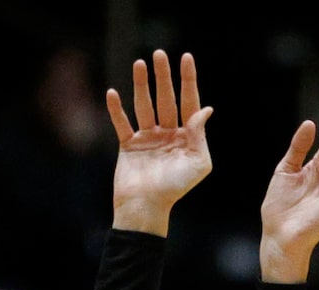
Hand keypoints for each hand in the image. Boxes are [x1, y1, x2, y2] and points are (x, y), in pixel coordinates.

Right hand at [106, 50, 211, 234]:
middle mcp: (167, 133)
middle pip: (165, 98)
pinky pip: (122, 123)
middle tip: (159, 54)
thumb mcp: (198, 163)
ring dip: (141, 85)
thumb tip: (205, 109)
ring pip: (144, 105)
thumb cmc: (175, 189)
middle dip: (163, 76)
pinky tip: (112, 92)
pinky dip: (116, 109)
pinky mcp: (128, 146)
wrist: (146, 207)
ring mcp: (147, 138)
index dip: (187, 80)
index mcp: (186, 136)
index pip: (188, 102)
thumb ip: (200, 135)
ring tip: (139, 63)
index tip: (186, 58)